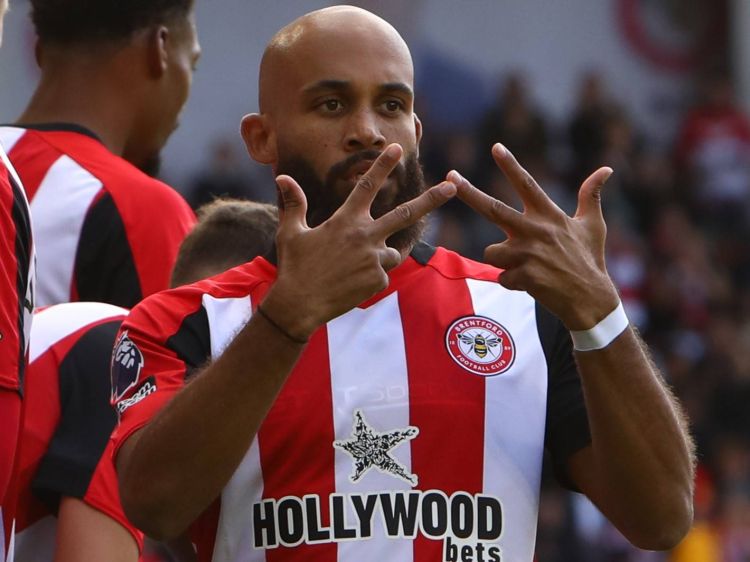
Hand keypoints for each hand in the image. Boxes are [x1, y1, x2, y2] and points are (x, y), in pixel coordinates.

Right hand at [265, 143, 456, 338]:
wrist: (299, 305)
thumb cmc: (294, 266)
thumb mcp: (290, 232)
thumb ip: (294, 203)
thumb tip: (282, 177)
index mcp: (345, 220)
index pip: (367, 186)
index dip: (382, 166)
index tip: (396, 148)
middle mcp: (365, 236)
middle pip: (406, 213)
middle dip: (433, 198)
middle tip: (454, 186)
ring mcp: (374, 259)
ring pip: (391, 251)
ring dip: (380, 254)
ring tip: (351, 268)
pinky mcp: (378, 280)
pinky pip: (381, 274)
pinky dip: (370, 276)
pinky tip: (350, 285)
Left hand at [448, 143, 618, 329]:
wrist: (591, 300)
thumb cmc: (591, 260)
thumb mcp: (593, 225)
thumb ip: (591, 196)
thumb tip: (607, 169)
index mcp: (549, 215)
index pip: (527, 185)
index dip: (511, 165)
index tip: (496, 147)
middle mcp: (535, 230)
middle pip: (493, 208)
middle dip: (469, 192)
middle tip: (450, 176)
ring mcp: (528, 254)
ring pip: (492, 252)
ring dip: (503, 260)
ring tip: (527, 266)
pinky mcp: (524, 276)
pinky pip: (502, 277)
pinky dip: (512, 281)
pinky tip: (532, 283)